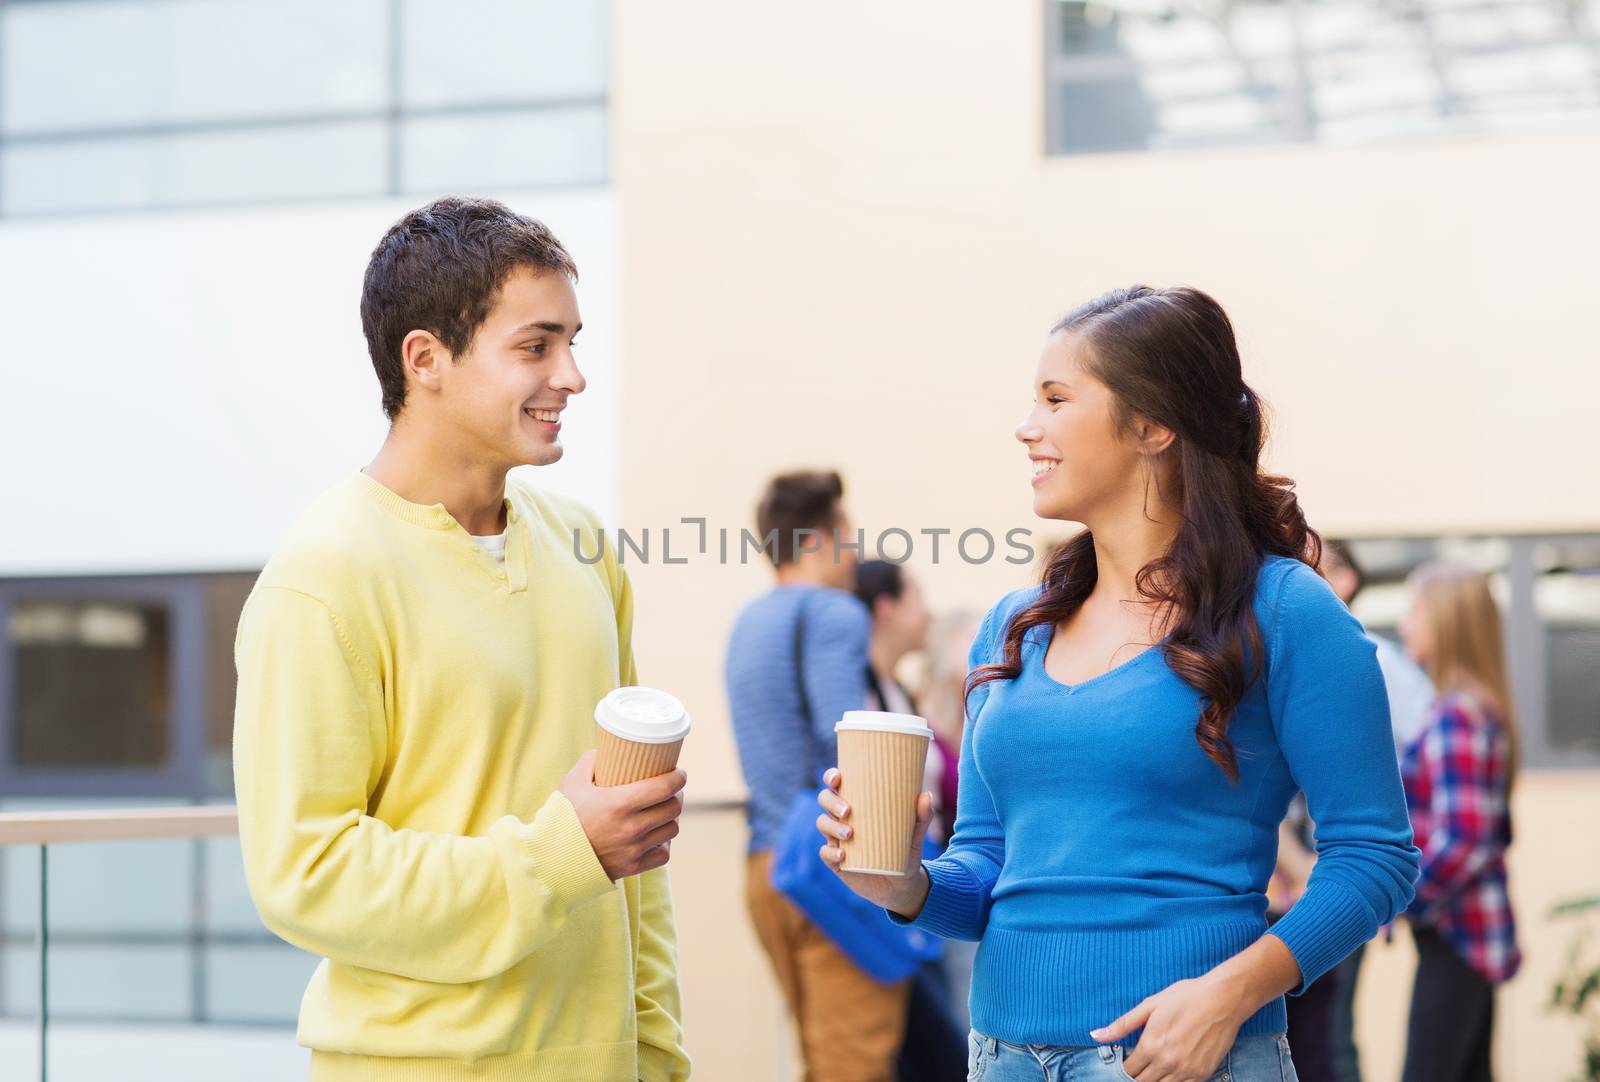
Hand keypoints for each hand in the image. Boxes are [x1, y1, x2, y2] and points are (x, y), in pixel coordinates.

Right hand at [560, 750, 686, 880]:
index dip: (678, 778)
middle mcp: (631, 827)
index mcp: (619, 803)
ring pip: (671, 829)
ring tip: (664, 811)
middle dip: (676, 795)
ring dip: (671, 818)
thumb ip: (590, 761)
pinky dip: (663, 844)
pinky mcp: (633, 867)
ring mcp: (634, 849)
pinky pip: (663, 855)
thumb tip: (606, 748)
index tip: (679, 773)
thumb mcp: (572, 782)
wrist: (551, 860)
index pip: (664, 787)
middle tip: (671, 790)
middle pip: (673, 807)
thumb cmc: (562, 818)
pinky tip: (656, 836)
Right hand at [815, 767, 933, 917]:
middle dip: (831, 802)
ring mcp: (837, 839)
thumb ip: (922, 816)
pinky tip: (843, 854)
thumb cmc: (905, 851)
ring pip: (823, 823)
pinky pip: (825, 853)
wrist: (901, 885)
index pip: (837, 784)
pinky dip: (830, 852)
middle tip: (848, 811)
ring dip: (832, 826)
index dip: (831, 777)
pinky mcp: (836, 861)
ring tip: (850, 834)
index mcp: (858, 804)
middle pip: (825, 800)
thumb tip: (927, 795)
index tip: (838, 777)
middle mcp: (843, 818)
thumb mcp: (915, 835)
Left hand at [1091, 975, 1244, 1081]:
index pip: (1129, 1071)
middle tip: (1140, 1067)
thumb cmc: (1185, 997)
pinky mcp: (1203, 1074)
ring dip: (1155, 1081)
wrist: (1222, 999)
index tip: (1127, 1063)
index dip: (1125, 1069)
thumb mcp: (1150, 1005)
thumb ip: (1122, 1025)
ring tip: (1154, 1071)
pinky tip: (1171, 1074)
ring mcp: (1186, 1071)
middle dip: (1138, 1077)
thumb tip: (1096, 1035)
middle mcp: (1167, 1062)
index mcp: (1150, 1045)